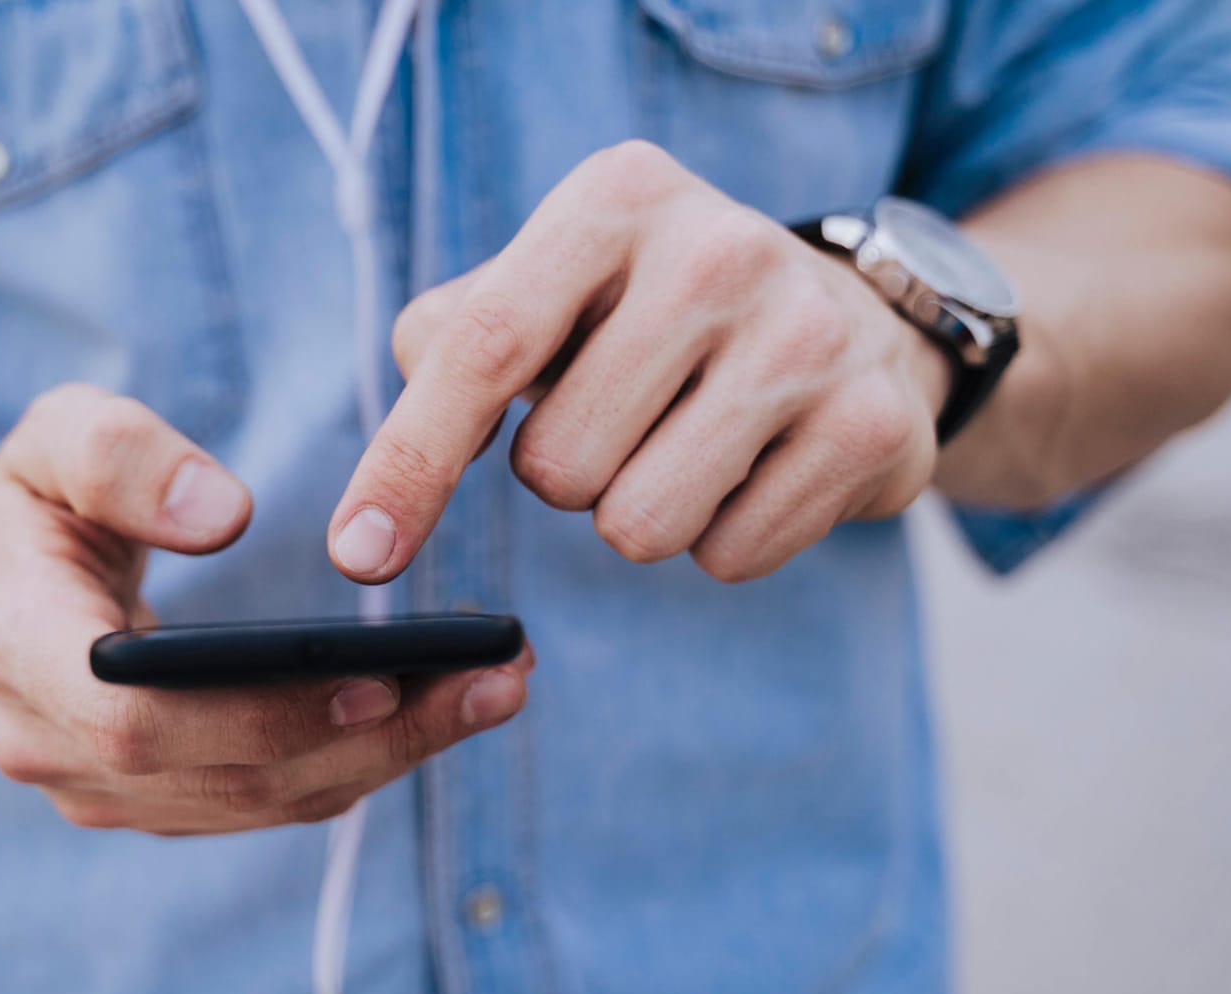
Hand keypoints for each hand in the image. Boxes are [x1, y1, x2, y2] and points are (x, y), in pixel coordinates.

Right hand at [0, 385, 532, 835]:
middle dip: (369, 737)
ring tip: (496, 691)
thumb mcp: (49, 438)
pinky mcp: (154, 801)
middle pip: (225, 776)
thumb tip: (222, 515)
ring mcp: (101, 791)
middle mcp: (52, 747)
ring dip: (387, 757)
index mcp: (16, 647)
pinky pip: (266, 800)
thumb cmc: (30, 501)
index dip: (255, 713)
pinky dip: (359, 761)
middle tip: (494, 680)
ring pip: (260, 803)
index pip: (133, 717)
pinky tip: (440, 712)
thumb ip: (120, 456)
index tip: (375, 679)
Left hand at [328, 141, 950, 583]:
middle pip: (558, 468)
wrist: (848, 317)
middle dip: (568, 474)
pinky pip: (729, 559)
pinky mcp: (873, 426)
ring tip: (689, 439)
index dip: (409, 463)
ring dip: (641, 513)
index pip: (485, 348)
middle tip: (627, 414)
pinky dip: (721, 538)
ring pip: (640, 528)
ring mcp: (809, 337)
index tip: (356, 555)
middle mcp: (720, 249)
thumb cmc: (650, 313)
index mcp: (616, 198)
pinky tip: (756, 466)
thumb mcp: (550, 285)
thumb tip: (386, 489)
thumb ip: (451, 343)